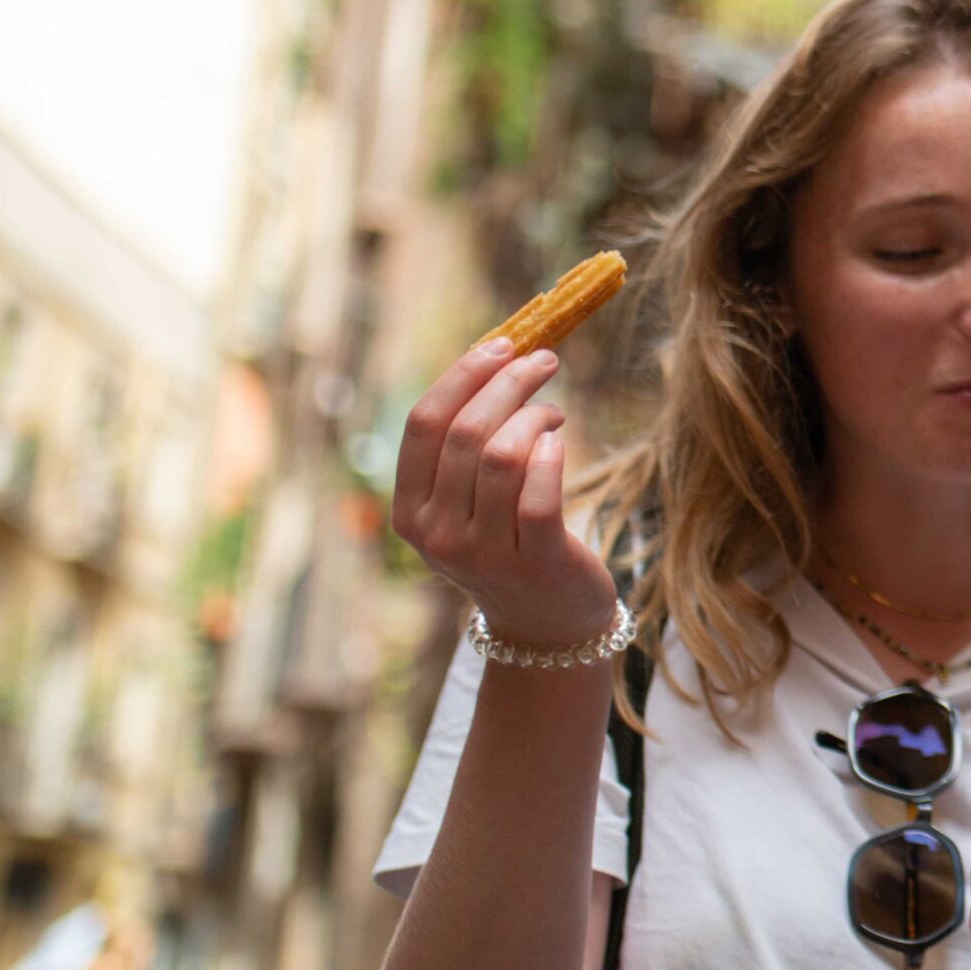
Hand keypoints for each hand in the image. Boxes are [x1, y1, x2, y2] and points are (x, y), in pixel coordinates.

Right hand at [391, 338, 618, 651]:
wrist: (547, 624)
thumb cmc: (511, 543)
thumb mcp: (467, 503)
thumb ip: (466, 446)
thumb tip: (498, 355)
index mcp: (409, 512)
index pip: (424, 425)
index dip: (463, 376)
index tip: (501, 345)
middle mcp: (437, 535)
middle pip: (467, 432)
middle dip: (510, 382)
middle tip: (545, 360)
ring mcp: (483, 553)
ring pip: (504, 454)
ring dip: (537, 415)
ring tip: (554, 414)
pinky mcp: (535, 562)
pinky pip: (541, 490)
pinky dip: (553, 451)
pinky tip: (561, 441)